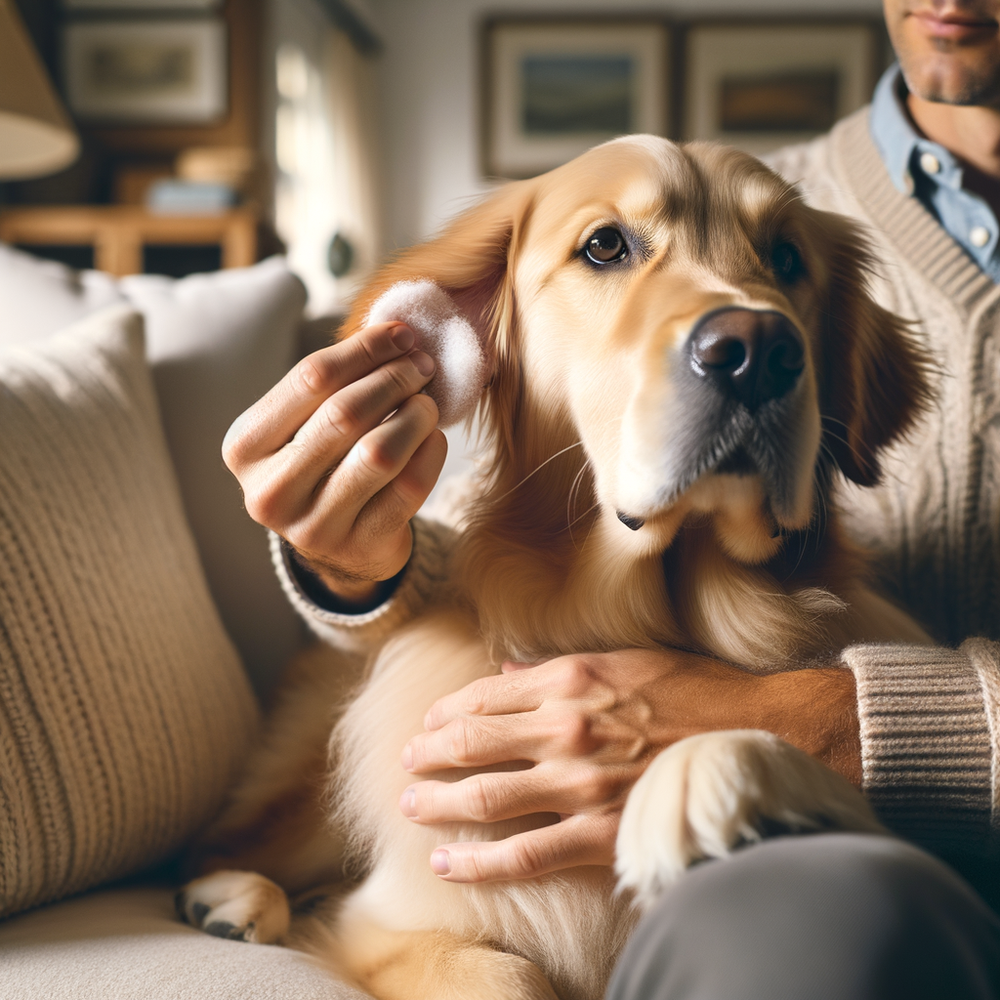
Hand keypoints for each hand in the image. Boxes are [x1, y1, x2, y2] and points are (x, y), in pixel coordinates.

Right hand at [223, 322, 447, 605]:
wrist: (336, 548)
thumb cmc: (321, 465)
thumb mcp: (304, 424)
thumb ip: (335, 382)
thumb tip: (398, 334)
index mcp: (245, 447)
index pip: (311, 378)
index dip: (365, 349)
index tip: (403, 335)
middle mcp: (269, 491)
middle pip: (345, 413)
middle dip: (394, 379)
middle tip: (423, 367)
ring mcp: (313, 525)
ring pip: (379, 452)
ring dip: (415, 415)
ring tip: (427, 402)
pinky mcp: (358, 547)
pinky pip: (409, 487)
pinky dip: (430, 453)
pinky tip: (433, 437)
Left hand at [399, 649, 860, 881]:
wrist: (762, 736)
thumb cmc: (695, 693)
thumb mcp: (624, 660)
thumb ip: (557, 667)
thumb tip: (504, 671)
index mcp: (571, 679)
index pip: (484, 695)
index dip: (445, 711)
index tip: (427, 722)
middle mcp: (566, 727)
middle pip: (471, 742)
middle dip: (427, 754)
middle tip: (405, 764)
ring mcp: (580, 782)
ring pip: (485, 795)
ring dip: (438, 802)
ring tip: (412, 807)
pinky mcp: (599, 831)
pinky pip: (524, 852)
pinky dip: (479, 860)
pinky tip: (448, 862)